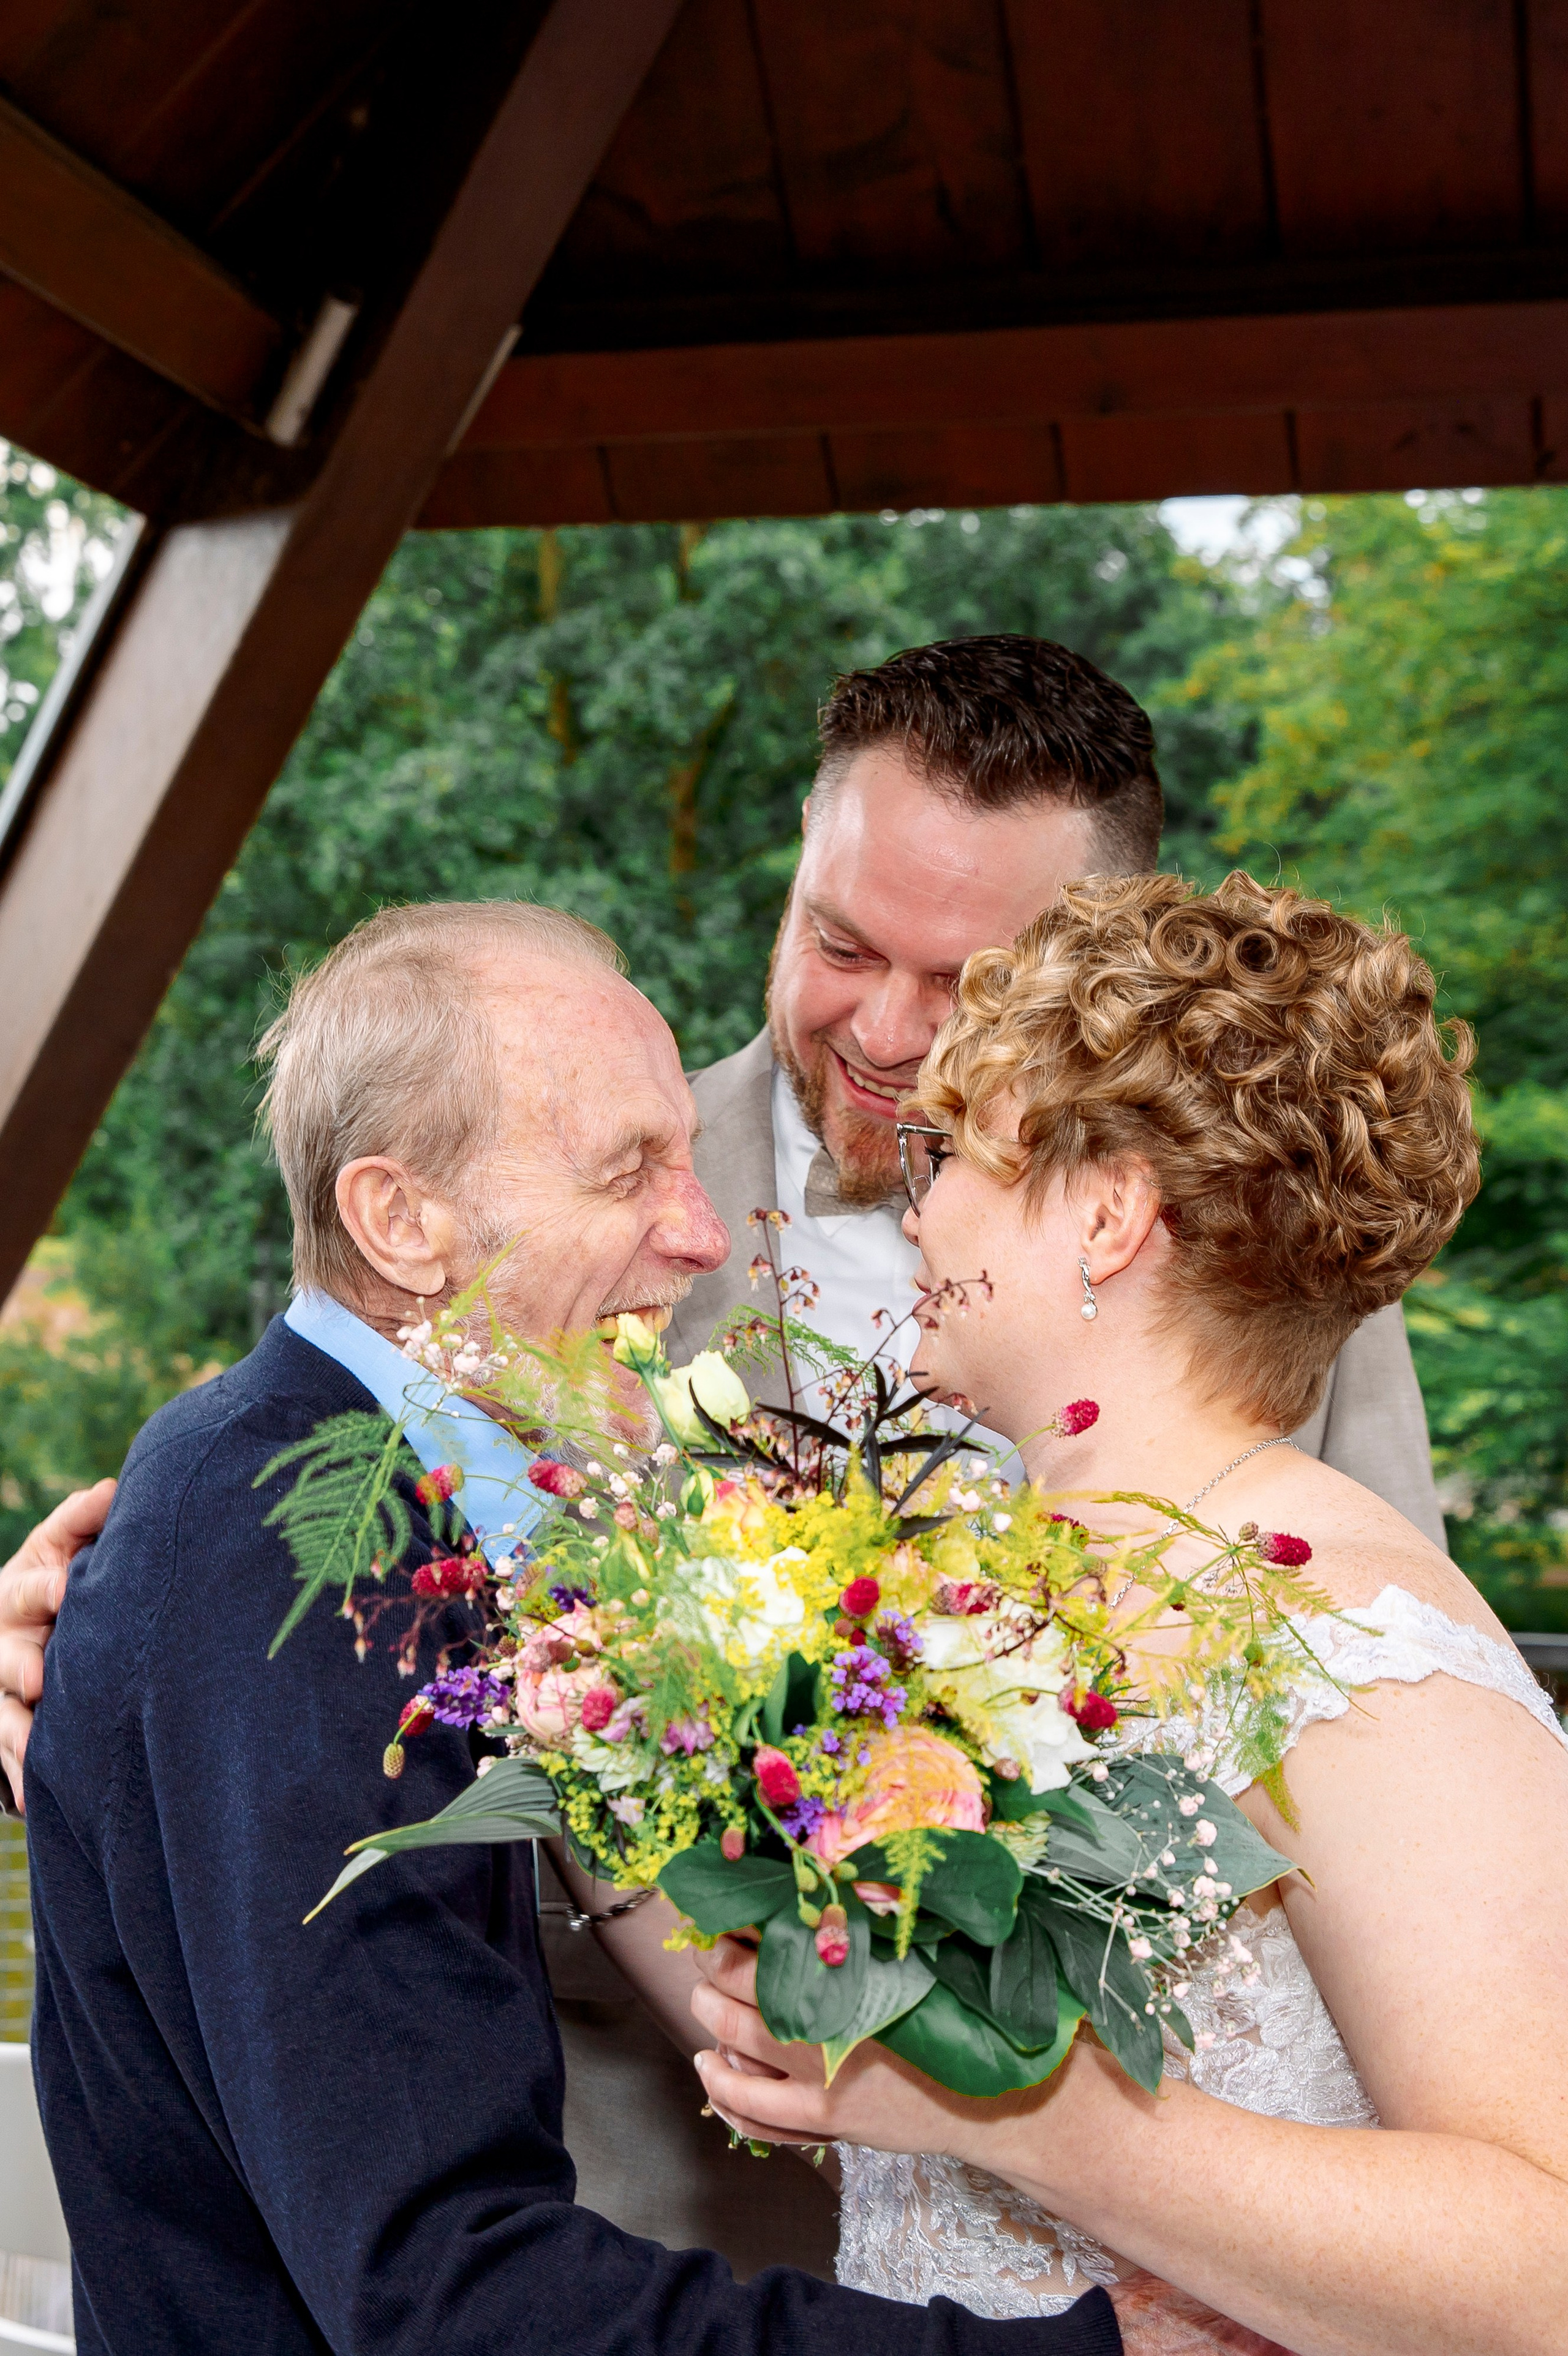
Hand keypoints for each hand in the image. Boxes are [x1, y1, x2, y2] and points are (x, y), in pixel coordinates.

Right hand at [0, 1480, 113, 1810]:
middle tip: (40, 1678)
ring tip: (33, 1748)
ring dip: (14, 1729)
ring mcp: (0, 1687)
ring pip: (0, 1710)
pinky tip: (30, 1792)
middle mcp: (4, 1637)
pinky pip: (4, 1752)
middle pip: (7, 1652)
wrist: (34, 1631)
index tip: (67, 1587)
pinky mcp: (3, 1726)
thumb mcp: (64, 1546)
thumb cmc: (62, 1578)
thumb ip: (82, 1522)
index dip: (47, 1585)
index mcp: (22, 1588)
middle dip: (20, 1664)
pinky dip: (15, 1771)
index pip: (33, 1584)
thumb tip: (109, 1491)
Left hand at [689, 1935, 1053, 2158]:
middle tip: (707, 1951)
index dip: (731, 1926)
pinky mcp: (827, 2123)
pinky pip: (753, 2113)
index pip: (763, 1942)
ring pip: (733, 2048)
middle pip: (734, 1989)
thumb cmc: (959, 2013)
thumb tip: (821, 1886)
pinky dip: (723, 2089)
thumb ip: (863, 1928)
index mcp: (847, 1976)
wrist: (996, 2093)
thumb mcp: (914, 1957)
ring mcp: (822, 2079)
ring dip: (708, 2020)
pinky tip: (712, 2069)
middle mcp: (826, 2026)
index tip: (721, 1912)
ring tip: (703, 2002)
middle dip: (711, 1967)